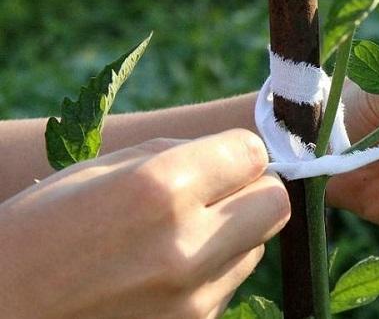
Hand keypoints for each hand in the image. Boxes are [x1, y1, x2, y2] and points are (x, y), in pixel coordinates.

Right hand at [0, 129, 288, 318]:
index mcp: (159, 191)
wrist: (3, 315)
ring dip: (232, 235)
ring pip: (255, 248)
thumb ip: (173, 155)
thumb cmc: (33, 235)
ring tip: (174, 238)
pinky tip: (161, 275)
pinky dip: (211, 273)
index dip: (238, 152)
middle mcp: (187, 248)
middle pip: (275, 204)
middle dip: (253, 191)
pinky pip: (228, 286)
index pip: (254, 154)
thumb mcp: (93, 172)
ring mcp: (193, 300)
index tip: (221, 158)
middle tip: (217, 192)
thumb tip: (235, 153)